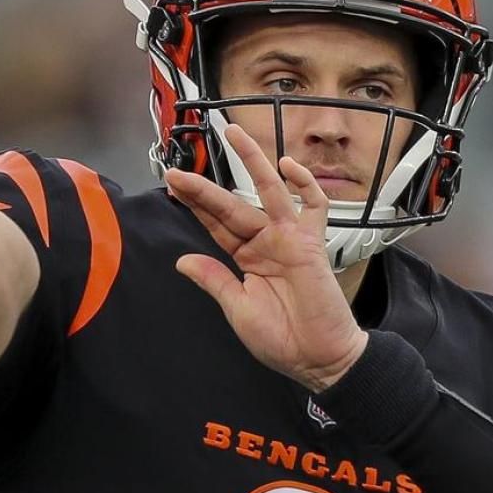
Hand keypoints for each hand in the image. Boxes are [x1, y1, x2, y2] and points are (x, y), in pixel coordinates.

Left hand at [166, 125, 368, 392]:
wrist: (319, 358)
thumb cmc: (281, 339)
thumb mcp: (237, 309)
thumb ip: (214, 280)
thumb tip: (183, 260)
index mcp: (245, 258)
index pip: (216, 224)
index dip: (196, 204)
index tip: (173, 184)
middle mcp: (265, 242)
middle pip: (232, 206)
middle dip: (205, 189)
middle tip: (178, 171)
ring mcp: (289, 239)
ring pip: (269, 192)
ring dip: (253, 163)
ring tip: (234, 134)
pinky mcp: (312, 243)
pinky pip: (313, 206)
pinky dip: (305, 185)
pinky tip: (288, 165)